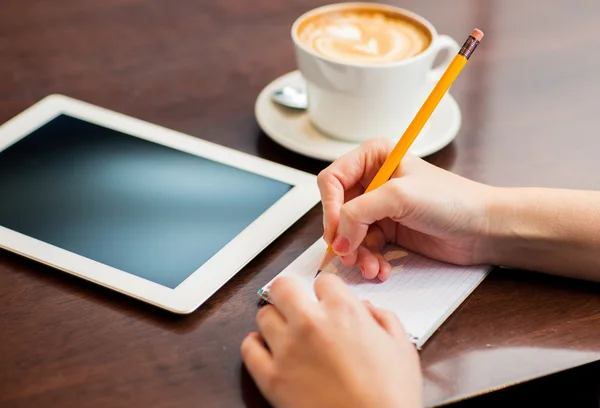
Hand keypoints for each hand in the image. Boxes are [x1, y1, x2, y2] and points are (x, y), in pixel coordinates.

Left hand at [241, 274, 421, 407]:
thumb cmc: (391, 396)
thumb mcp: (401, 348)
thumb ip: (383, 318)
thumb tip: (366, 309)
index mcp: (344, 311)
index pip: (323, 280)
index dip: (327, 292)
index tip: (327, 302)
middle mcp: (311, 323)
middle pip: (283, 286)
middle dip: (291, 293)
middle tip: (297, 306)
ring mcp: (287, 349)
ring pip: (264, 315)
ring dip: (276, 320)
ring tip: (287, 334)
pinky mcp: (271, 377)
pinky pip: (248, 348)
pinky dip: (255, 346)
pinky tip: (268, 350)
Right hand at [317, 138, 492, 280]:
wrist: (483, 229)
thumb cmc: (453, 200)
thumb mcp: (399, 197)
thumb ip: (359, 212)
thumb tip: (337, 238)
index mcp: (374, 158)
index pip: (332, 180)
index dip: (330, 207)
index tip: (336, 232)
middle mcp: (373, 180)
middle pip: (337, 210)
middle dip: (343, 236)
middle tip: (350, 255)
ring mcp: (379, 207)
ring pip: (348, 233)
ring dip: (357, 254)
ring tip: (370, 267)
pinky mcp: (387, 229)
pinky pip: (363, 247)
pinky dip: (369, 260)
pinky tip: (381, 269)